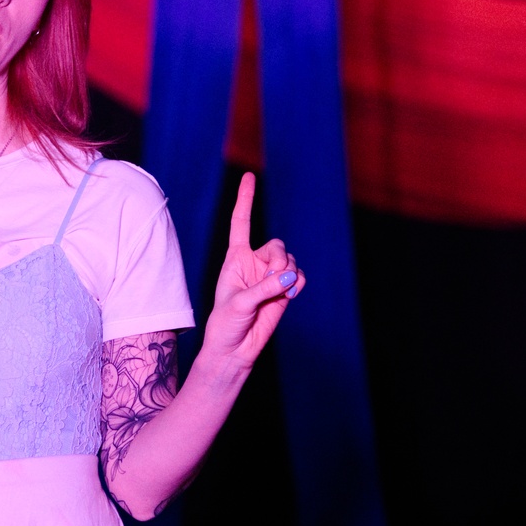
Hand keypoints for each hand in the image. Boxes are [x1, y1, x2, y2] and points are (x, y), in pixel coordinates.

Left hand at [198, 173, 301, 372]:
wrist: (235, 349)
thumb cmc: (226, 324)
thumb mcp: (239, 304)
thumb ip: (264, 288)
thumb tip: (289, 277)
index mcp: (235, 258)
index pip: (241, 223)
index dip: (245, 199)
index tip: (250, 176)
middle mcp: (254, 263)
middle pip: (277, 245)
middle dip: (278, 261)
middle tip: (272, 282)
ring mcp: (270, 276)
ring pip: (290, 261)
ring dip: (287, 275)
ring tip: (277, 295)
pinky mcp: (284, 290)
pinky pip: (299, 277)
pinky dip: (298, 284)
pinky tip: (290, 296)